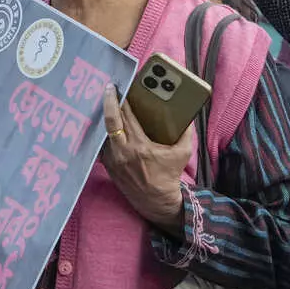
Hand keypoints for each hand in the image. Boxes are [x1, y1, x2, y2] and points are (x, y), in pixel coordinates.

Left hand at [100, 86, 191, 227]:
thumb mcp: (182, 153)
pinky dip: (104, 133)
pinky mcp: (109, 166)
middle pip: (110, 121)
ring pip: (103, 133)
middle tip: (108, 88)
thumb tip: (186, 116)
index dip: (121, 100)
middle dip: (109, 102)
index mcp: (140, 146)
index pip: (126, 117)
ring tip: (105, 103)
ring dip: (104, 117)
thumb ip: (185, 133)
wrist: (156, 201)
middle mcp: (123, 152)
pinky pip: (103, 145)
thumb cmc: (169, 175)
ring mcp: (113, 160)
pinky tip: (105, 124)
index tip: (119, 87)